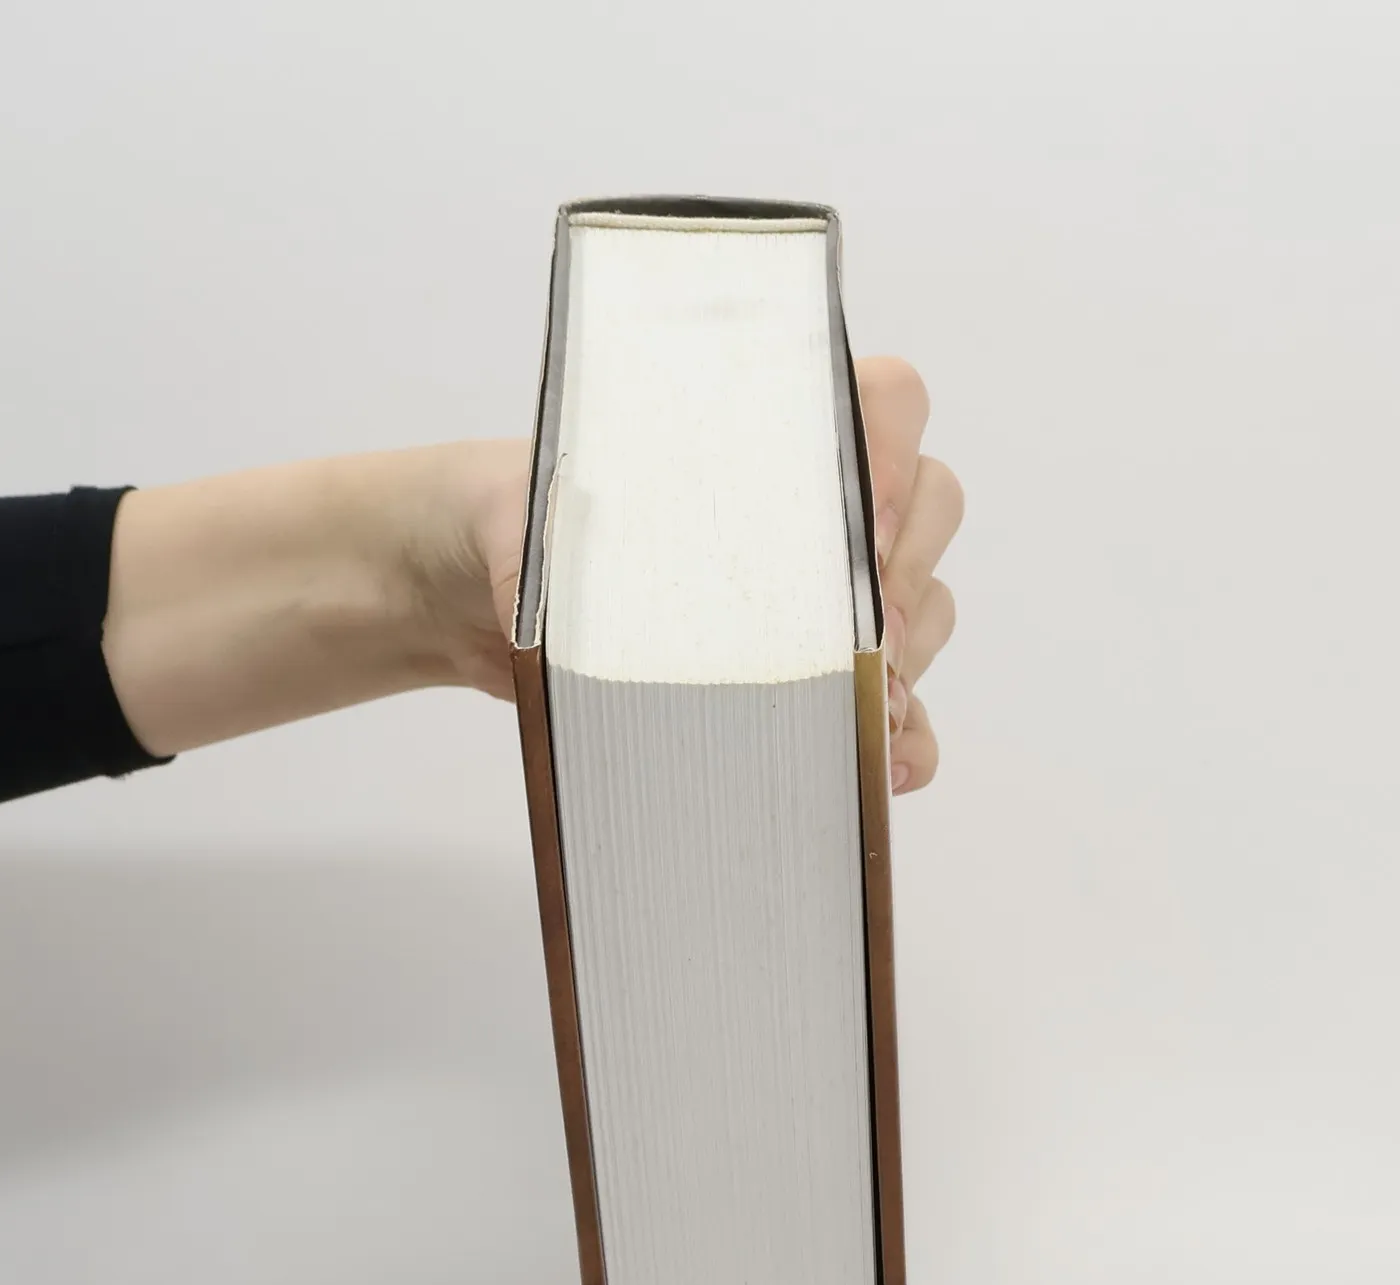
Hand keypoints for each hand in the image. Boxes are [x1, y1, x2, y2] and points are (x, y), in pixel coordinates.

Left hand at [454, 357, 962, 794]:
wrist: (468, 594)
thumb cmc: (512, 525)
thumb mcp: (524, 515)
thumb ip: (549, 546)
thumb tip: (561, 624)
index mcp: (758, 433)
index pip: (886, 402)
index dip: (898, 453)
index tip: (865, 520)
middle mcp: (805, 508)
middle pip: (930, 507)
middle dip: (910, 573)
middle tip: (864, 632)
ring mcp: (812, 596)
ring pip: (923, 608)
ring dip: (909, 658)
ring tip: (866, 705)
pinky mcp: (798, 680)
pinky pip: (892, 707)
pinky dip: (904, 737)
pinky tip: (883, 766)